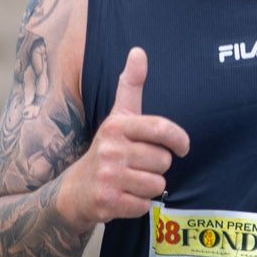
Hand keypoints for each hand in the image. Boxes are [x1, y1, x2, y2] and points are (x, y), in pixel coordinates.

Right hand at [58, 47, 189, 229]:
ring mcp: (108, 176)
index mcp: (117, 125)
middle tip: (139, 166)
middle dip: (157, 166)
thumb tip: (138, 51)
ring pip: (156, 184)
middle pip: (163, 161)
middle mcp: (111, 149)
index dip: (179, 139)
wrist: (74, 190)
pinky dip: (139, 204)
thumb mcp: (117, 117)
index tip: (182, 148)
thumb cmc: (106, 150)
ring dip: (149, 186)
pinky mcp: (107, 202)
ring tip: (132, 181)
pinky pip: (144, 204)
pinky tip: (125, 196)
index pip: (160, 129)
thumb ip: (130, 85)